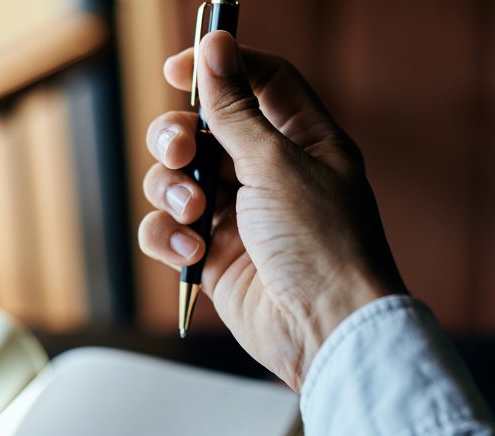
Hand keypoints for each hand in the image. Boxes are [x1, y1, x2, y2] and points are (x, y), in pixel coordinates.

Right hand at [139, 32, 404, 390]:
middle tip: (181, 153)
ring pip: (177, 178)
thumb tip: (215, 47)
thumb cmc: (322, 245)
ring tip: (194, 212)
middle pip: (205, 127)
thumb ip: (236, 109)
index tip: (177, 69)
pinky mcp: (216, 257)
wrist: (325, 329)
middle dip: (179, 136)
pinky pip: (169, 230)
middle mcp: (271, 174)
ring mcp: (240, 217)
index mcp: (305, 141)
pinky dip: (168, 235)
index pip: (261, 81)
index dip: (220, 67)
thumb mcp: (277, 164)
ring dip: (171, 188)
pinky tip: (191, 250)